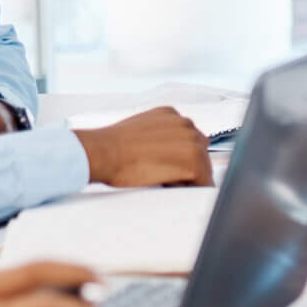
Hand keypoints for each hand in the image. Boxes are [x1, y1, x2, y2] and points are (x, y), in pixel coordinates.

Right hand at [74, 106, 212, 187]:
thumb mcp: (139, 129)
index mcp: (172, 115)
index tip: (169, 166)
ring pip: (203, 167)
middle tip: (166, 179)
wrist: (103, 152)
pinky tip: (172, 189)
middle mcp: (185, 124)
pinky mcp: (192, 162)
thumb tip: (163, 151)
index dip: (179, 156)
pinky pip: (204, 182)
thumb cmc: (112, 146)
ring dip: (190, 179)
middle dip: (188, 167)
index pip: (188, 138)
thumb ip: (157, 136)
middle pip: (199, 152)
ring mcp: (191, 142)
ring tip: (165, 183)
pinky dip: (193, 190)